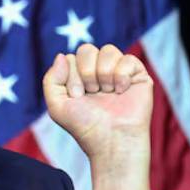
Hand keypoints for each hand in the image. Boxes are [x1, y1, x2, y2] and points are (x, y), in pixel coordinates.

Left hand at [42, 44, 152, 189]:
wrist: (111, 140)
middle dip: (86, 72)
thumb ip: (51, 79)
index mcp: (79, 77)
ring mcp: (118, 72)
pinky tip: (121, 92)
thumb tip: (62, 55)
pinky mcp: (138, 76)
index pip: (70, 58)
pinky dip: (121, 75)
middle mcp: (98, 72)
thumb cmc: (85, 126)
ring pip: (108, 50)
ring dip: (103, 74)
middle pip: (87, 49)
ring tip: (107, 93)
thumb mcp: (56, 105)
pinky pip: (128, 58)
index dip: (71, 76)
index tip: (77, 96)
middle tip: (91, 93)